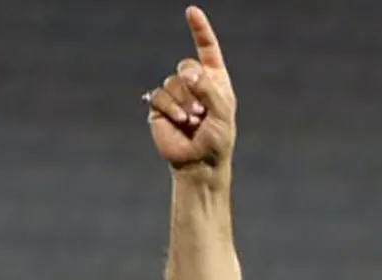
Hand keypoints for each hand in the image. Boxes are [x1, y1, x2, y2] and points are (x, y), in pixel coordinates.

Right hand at [144, 6, 236, 179]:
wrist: (199, 163)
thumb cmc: (217, 139)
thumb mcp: (222, 111)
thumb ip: (208, 88)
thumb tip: (187, 72)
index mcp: (214, 80)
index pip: (207, 49)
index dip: (199, 30)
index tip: (191, 11)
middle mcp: (194, 84)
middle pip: (185, 65)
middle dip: (193, 85)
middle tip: (201, 110)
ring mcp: (176, 95)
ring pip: (172, 82)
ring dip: (184, 103)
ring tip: (193, 121)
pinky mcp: (159, 107)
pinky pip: (159, 96)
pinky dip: (170, 109)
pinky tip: (180, 122)